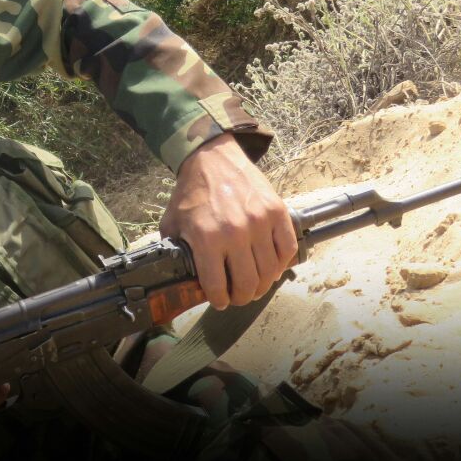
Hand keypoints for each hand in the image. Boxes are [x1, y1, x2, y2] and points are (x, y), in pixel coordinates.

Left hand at [159, 133, 296, 309]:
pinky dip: (281, 264)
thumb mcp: (172, 224)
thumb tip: (182, 279)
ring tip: (254, 285)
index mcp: (206, 238)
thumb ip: (177, 253)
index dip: (219, 299)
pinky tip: (270, 266)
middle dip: (242, 297)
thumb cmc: (191, 194)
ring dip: (262, 285)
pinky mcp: (277, 212)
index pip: (217, 285)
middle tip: (238, 296)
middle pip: (248, 284)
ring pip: (269, 272)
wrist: (211, 159)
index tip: (220, 301)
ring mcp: (259, 222)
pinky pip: (287, 249)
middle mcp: (235, 232)